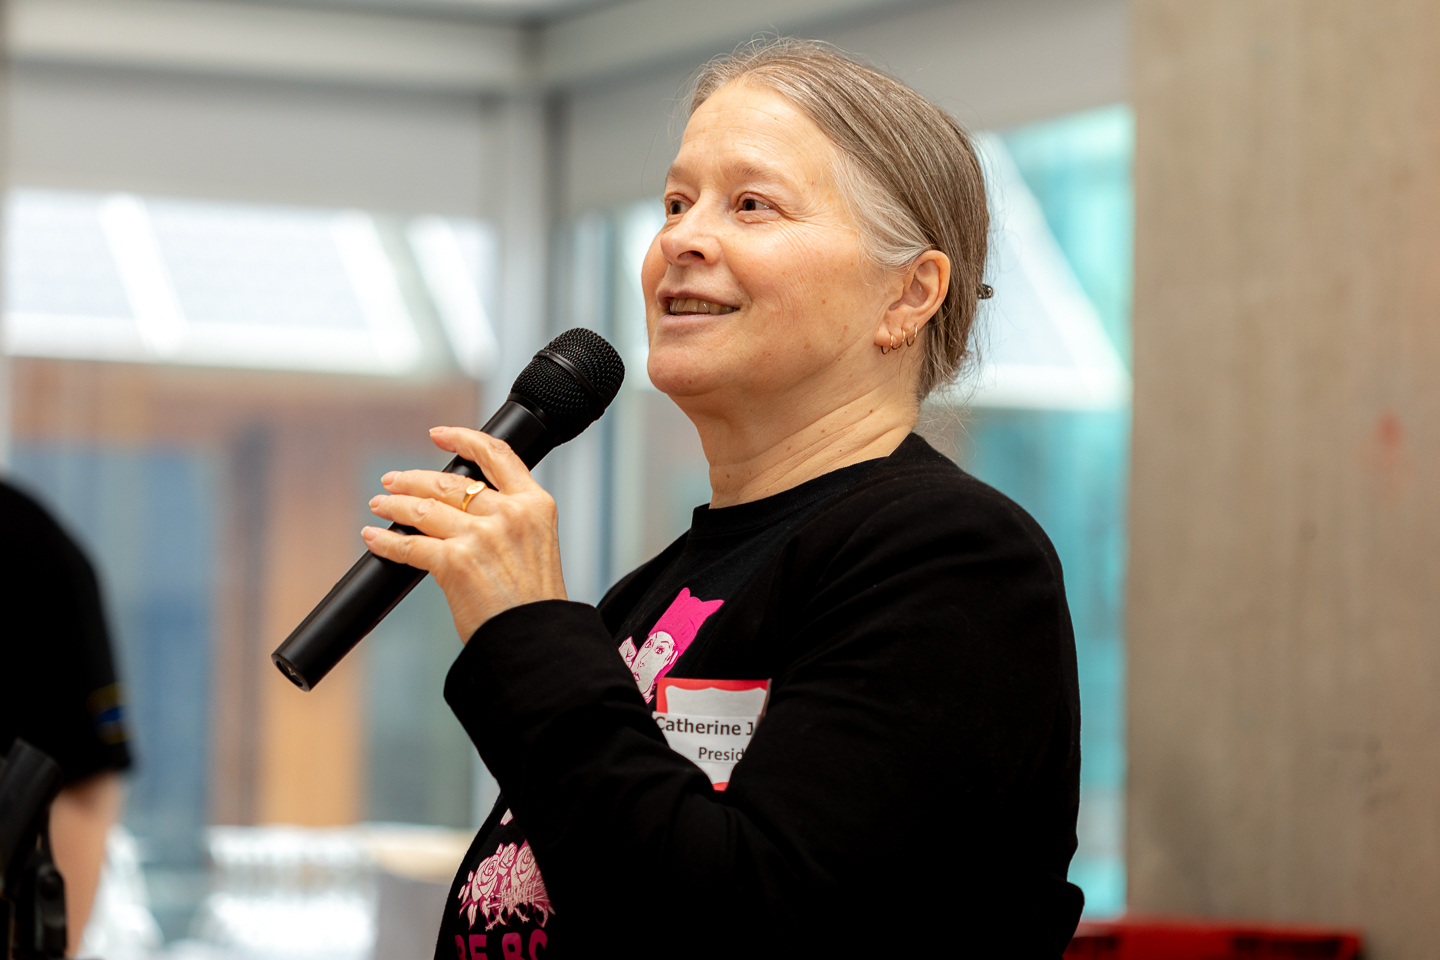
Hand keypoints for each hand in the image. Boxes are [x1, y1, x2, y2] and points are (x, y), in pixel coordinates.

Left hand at [362, 426, 566, 640]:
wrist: (537, 640)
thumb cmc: (534, 602)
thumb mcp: (538, 545)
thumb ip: (510, 520)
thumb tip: (462, 511)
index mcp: (535, 505)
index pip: (497, 455)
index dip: (463, 438)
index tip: (439, 435)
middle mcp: (510, 514)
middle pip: (450, 483)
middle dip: (413, 479)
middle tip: (393, 481)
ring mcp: (482, 536)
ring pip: (425, 510)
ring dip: (395, 506)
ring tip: (380, 506)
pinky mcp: (456, 562)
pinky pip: (410, 546)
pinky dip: (387, 542)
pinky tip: (375, 538)